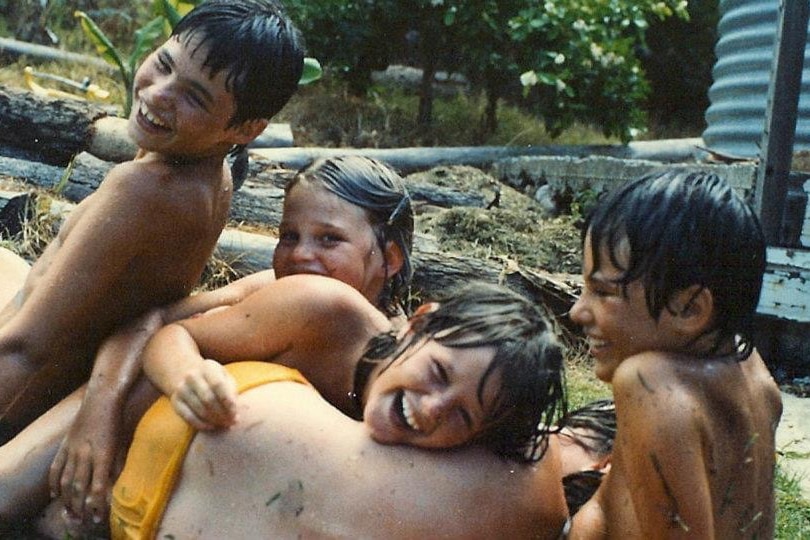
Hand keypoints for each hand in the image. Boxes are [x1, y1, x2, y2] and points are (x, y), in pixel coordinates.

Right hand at [48, 394, 118, 525]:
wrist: (102, 399)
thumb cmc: (116, 422)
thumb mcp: (121, 445)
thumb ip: (117, 467)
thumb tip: (114, 488)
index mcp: (103, 454)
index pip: (98, 486)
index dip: (96, 504)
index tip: (98, 517)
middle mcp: (86, 453)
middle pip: (79, 487)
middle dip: (79, 507)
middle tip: (81, 520)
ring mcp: (72, 449)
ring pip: (66, 480)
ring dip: (67, 499)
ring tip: (69, 512)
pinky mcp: (64, 444)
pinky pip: (56, 467)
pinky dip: (54, 482)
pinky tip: (55, 494)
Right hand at [171, 359, 237, 429]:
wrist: (191, 376)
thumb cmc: (215, 380)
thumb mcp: (226, 380)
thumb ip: (232, 395)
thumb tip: (234, 417)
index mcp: (208, 367)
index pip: (218, 385)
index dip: (228, 401)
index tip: (236, 413)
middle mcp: (192, 375)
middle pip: (208, 399)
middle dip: (222, 414)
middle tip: (231, 422)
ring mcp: (181, 388)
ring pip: (199, 409)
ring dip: (214, 420)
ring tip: (224, 424)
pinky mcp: (175, 400)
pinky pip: (188, 416)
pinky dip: (201, 424)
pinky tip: (211, 426)